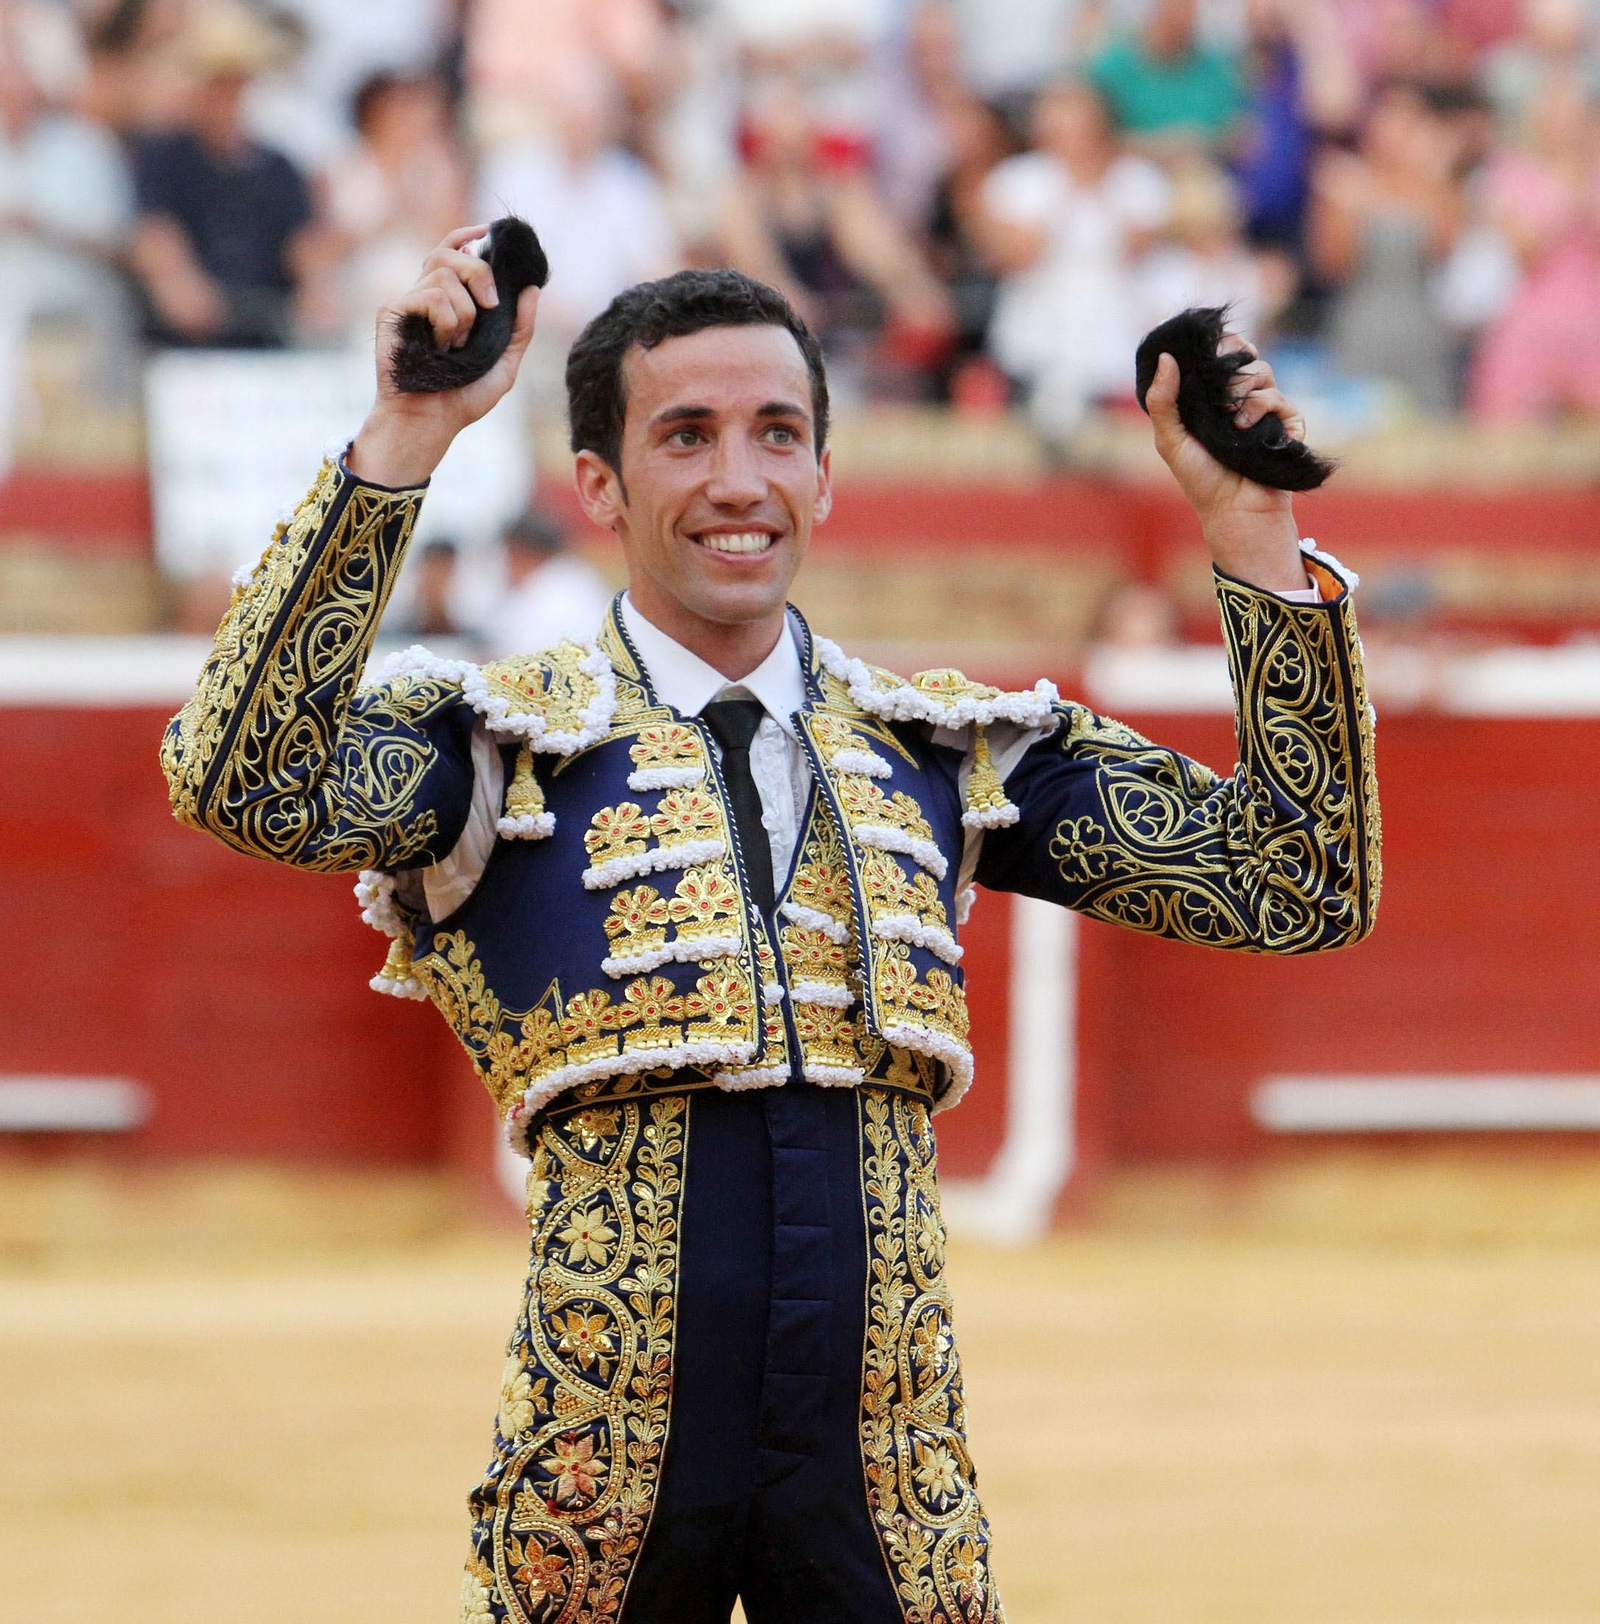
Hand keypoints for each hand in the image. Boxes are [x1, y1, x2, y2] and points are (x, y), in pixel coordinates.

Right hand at [349, 225, 539, 487]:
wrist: (432, 422)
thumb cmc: (463, 398)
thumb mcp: (504, 362)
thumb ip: (521, 327)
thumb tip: (534, 289)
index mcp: (448, 300)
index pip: (451, 250)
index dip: (468, 236)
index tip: (488, 233)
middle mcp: (425, 295)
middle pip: (450, 252)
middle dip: (479, 272)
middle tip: (492, 306)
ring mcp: (407, 301)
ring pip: (445, 275)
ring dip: (465, 314)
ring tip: (456, 346)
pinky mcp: (391, 310)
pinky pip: (431, 295)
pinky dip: (447, 323)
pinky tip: (440, 347)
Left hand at [1145, 331, 1308, 592]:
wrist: (1233, 510)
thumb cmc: (1200, 478)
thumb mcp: (1170, 440)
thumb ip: (1163, 401)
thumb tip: (1166, 356)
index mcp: (1213, 398)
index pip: (1222, 355)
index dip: (1221, 345)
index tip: (1213, 346)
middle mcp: (1239, 399)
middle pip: (1246, 358)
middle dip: (1234, 365)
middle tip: (1221, 390)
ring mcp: (1265, 411)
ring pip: (1263, 373)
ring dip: (1246, 389)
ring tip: (1232, 420)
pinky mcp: (1286, 425)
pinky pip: (1283, 400)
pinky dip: (1264, 407)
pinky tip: (1247, 427)